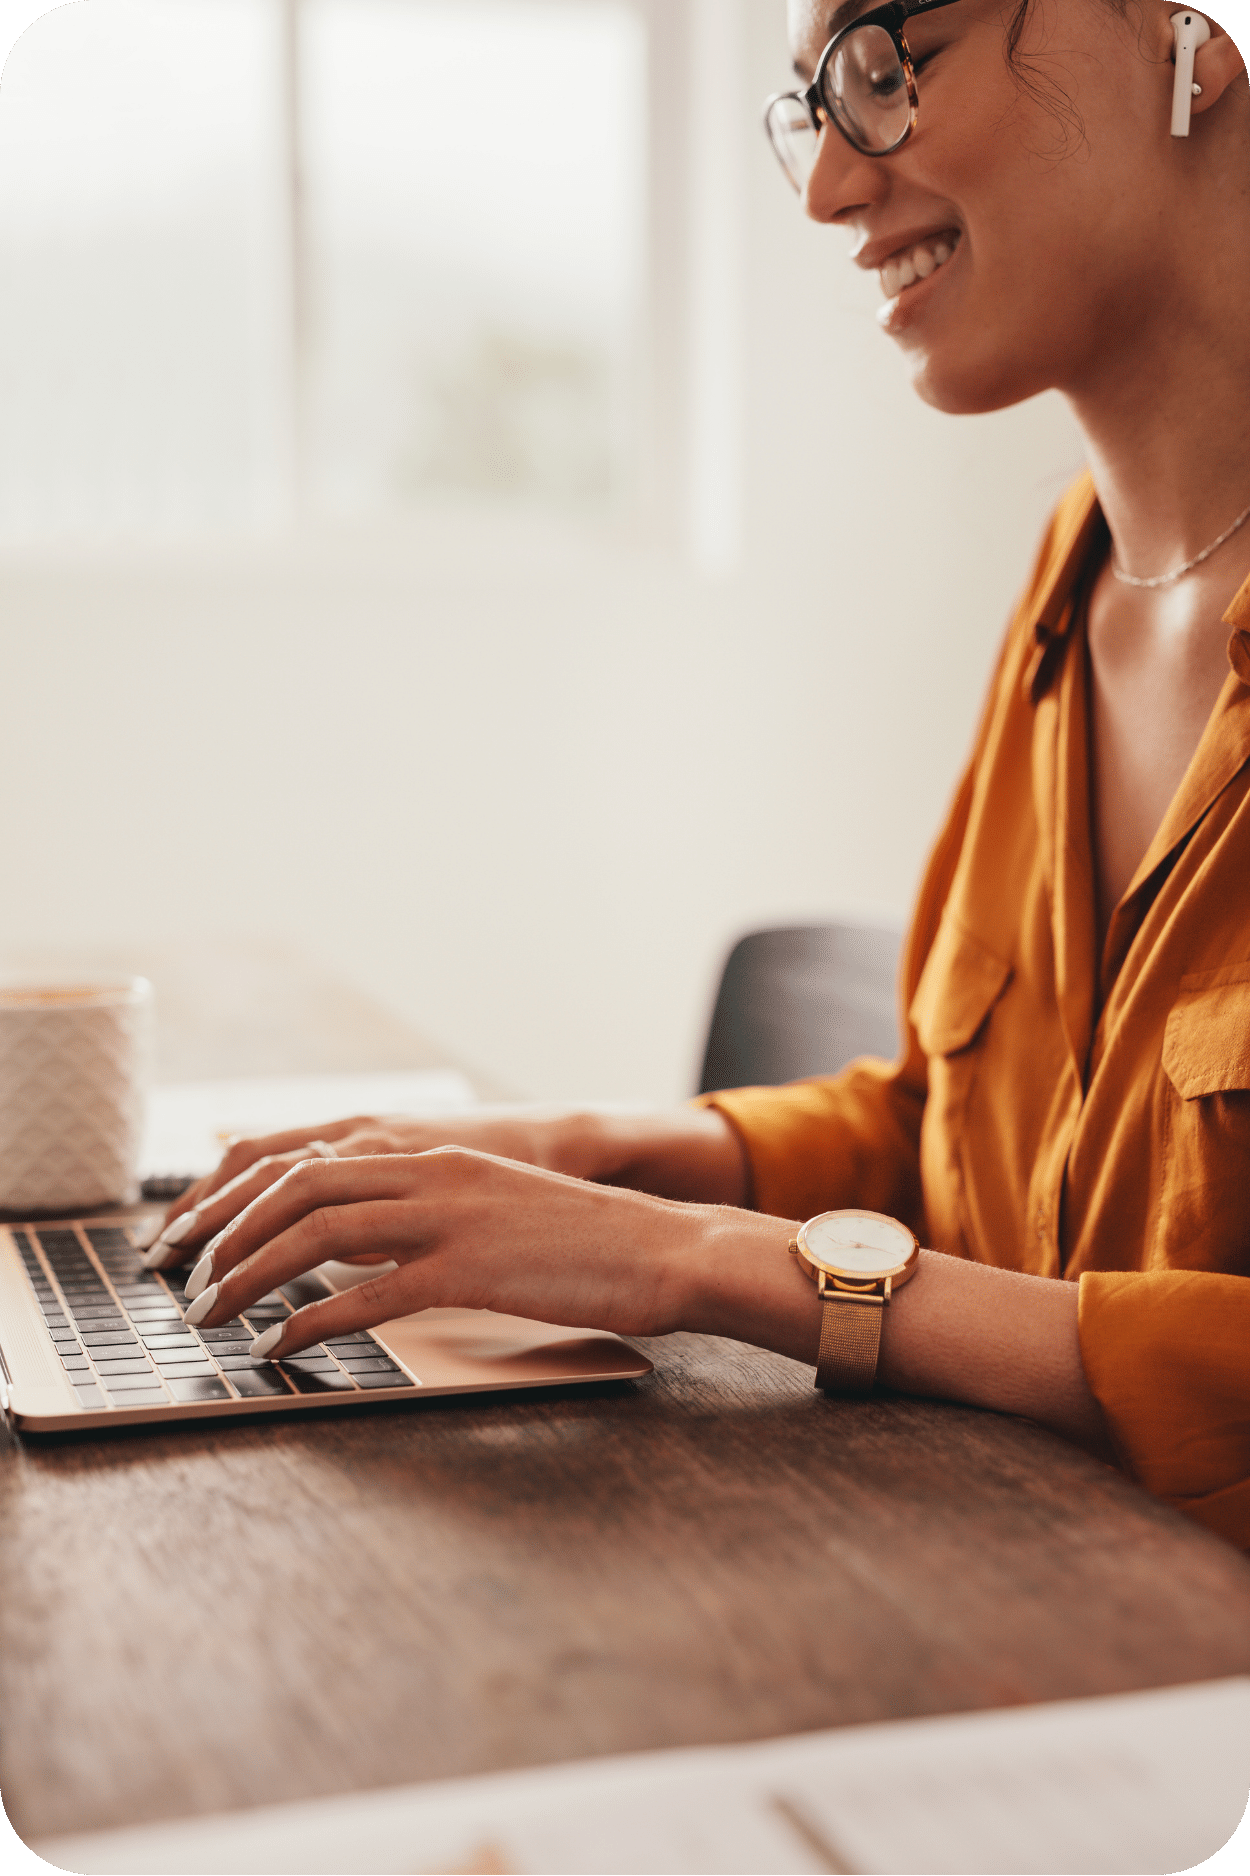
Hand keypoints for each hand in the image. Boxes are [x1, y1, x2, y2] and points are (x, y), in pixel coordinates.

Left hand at [144, 1106, 748, 1265]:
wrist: (660, 1248)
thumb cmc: (582, 1244)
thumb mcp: (492, 1208)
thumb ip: (427, 1214)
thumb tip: (360, 1249)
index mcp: (433, 1155)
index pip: (307, 1158)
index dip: (239, 1195)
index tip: (197, 1234)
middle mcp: (430, 1172)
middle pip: (295, 1185)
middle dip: (226, 1231)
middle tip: (185, 1276)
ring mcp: (448, 1217)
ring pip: (317, 1232)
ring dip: (251, 1275)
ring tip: (214, 1314)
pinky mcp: (469, 1268)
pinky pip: (365, 1294)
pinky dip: (310, 1320)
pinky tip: (282, 1344)